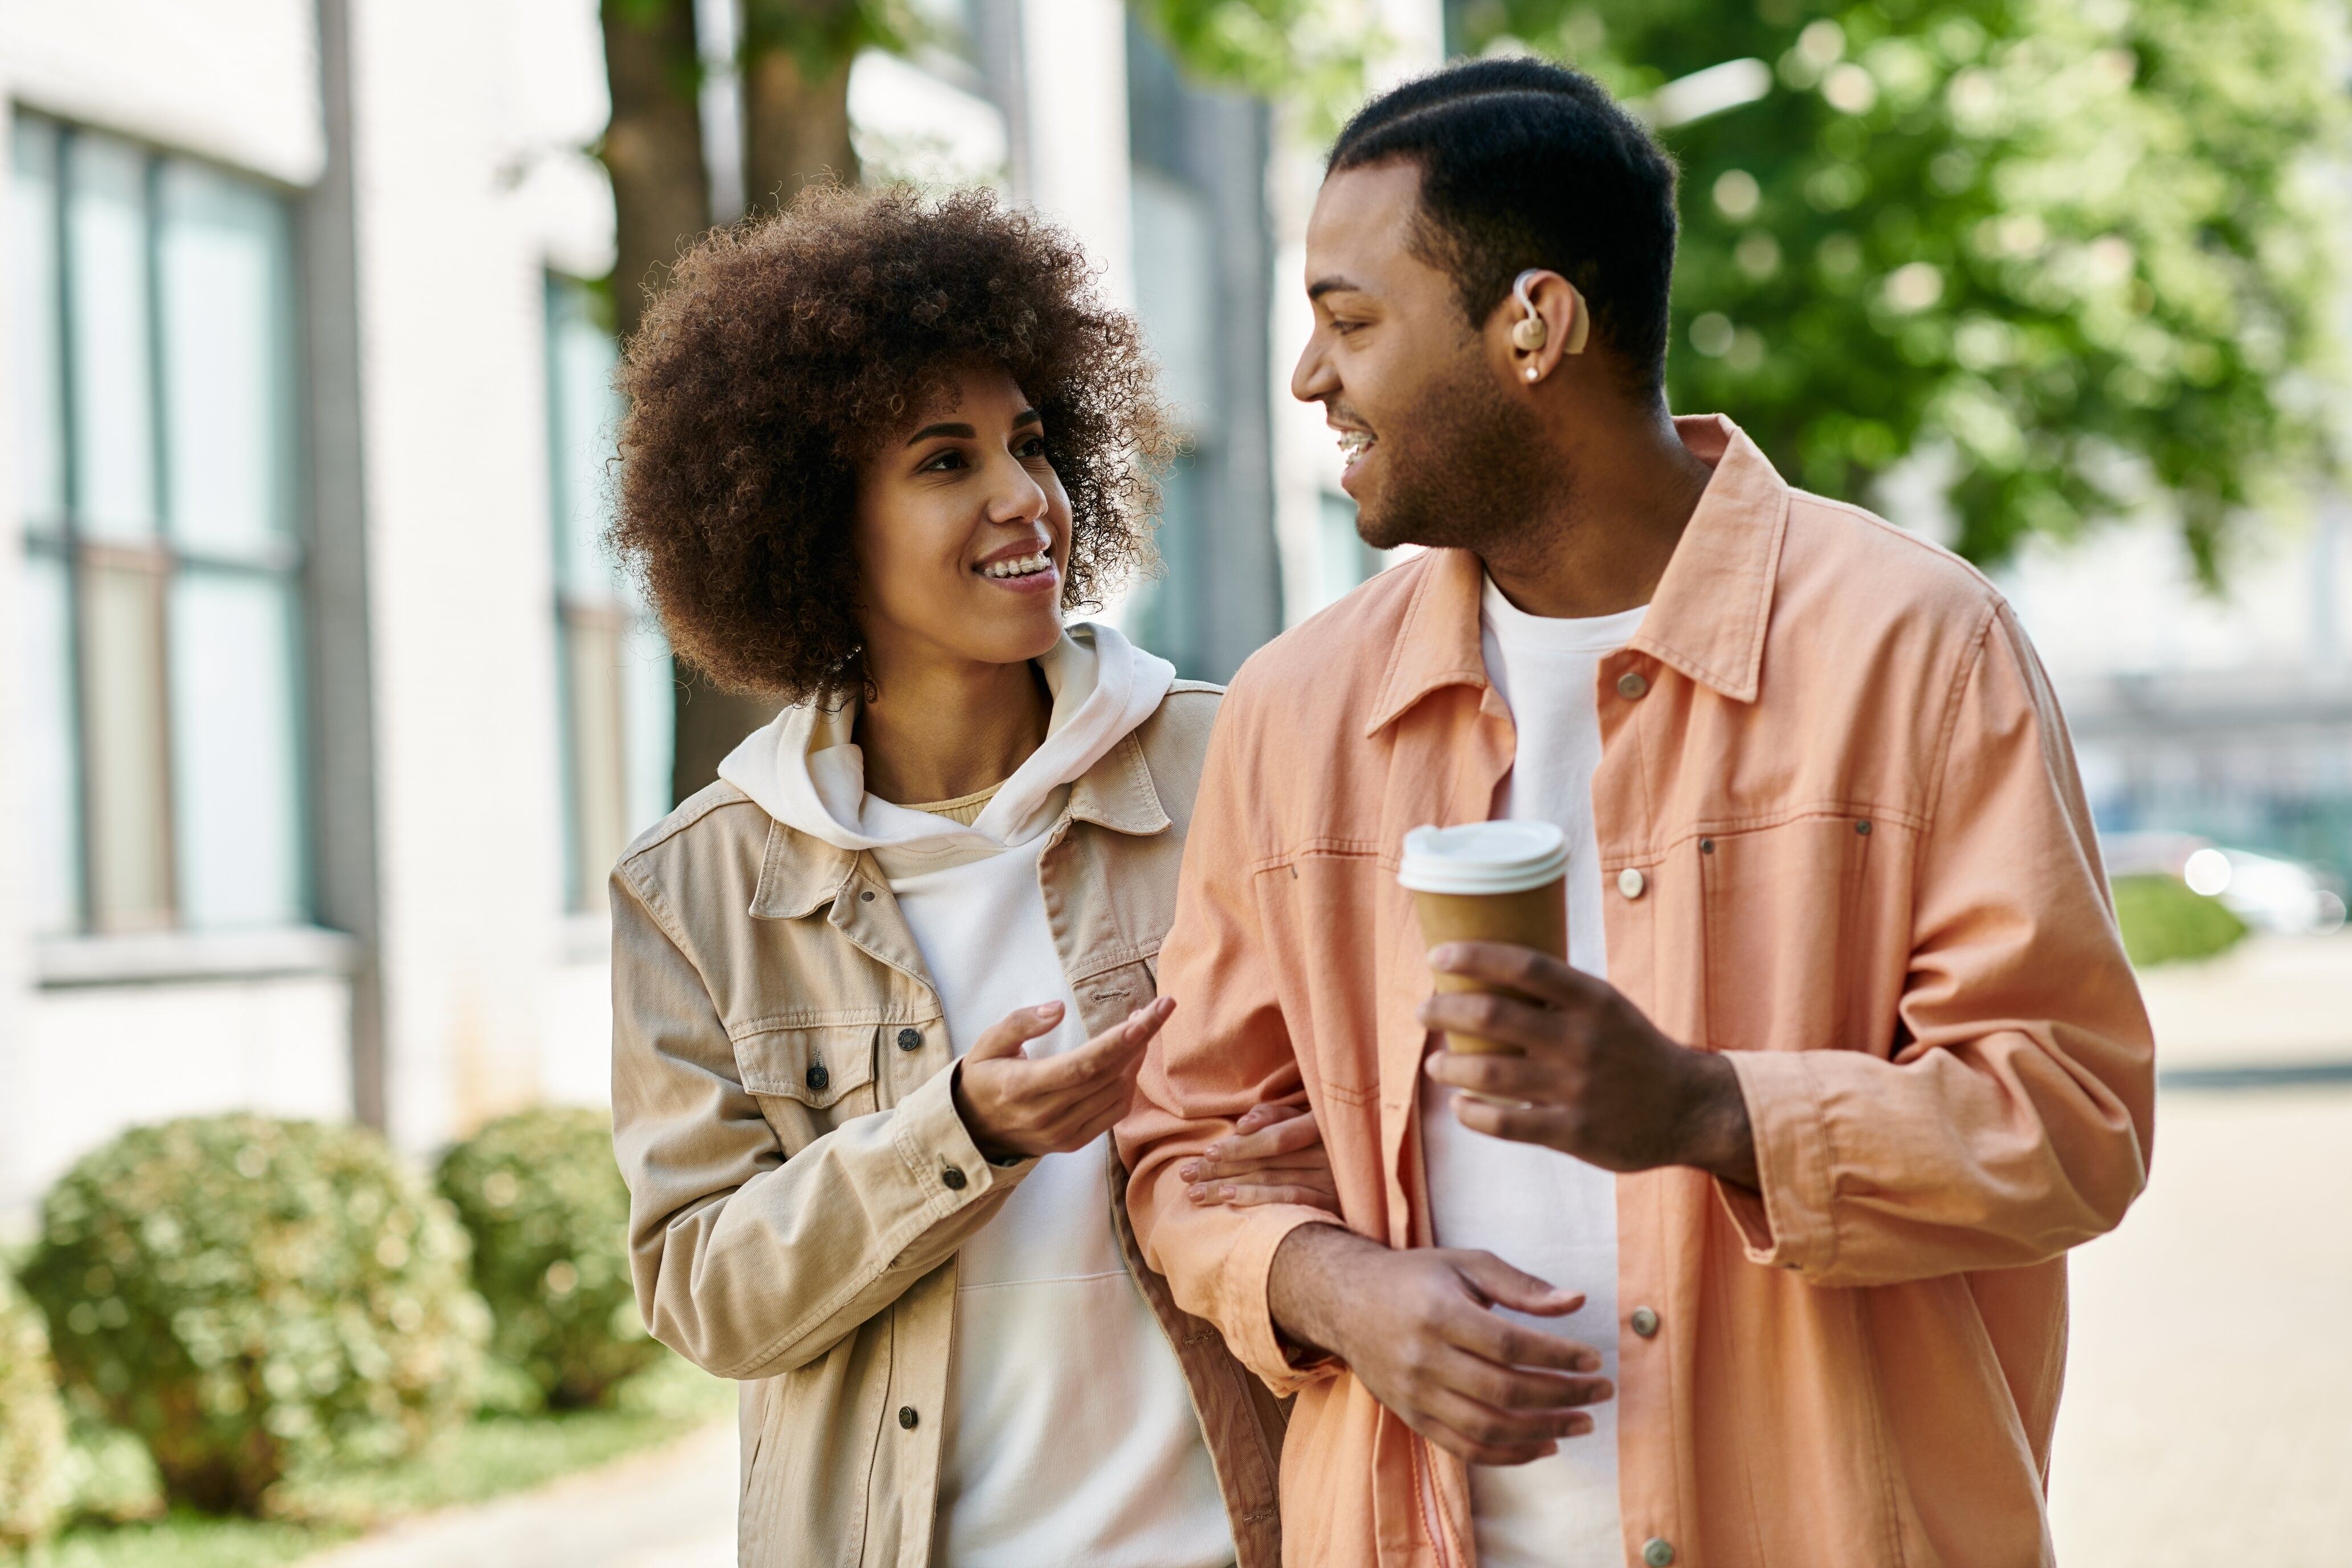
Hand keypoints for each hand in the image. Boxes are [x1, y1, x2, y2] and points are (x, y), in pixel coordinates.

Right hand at [952, 997, 1170, 1161]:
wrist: (974, 1131)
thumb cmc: (983, 1078)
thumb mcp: (987, 1043)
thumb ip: (1020, 1023)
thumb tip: (1058, 1008)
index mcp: (1022, 1087)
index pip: (1082, 1065)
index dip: (1119, 1041)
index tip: (1149, 1014)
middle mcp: (1046, 1115)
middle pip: (1107, 1076)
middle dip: (1140, 1039)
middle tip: (1160, 1008)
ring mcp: (1062, 1134)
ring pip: (1116, 1093)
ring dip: (1136, 1058)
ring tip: (1143, 1025)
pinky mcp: (1074, 1143)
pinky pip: (1114, 1112)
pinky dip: (1129, 1083)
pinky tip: (1131, 1057)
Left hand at [1178, 1103, 1339, 1211]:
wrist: (1373, 1178)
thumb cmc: (1328, 1144)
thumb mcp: (1307, 1119)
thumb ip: (1277, 1116)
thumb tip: (1243, 1126)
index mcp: (1320, 1124)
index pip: (1275, 1134)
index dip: (1240, 1144)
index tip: (1208, 1151)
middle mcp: (1326, 1150)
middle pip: (1264, 1158)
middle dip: (1221, 1165)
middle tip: (1187, 1174)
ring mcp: (1330, 1178)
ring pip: (1270, 1179)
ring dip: (1228, 1184)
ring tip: (1195, 1192)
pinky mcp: (1332, 1202)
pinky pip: (1289, 1199)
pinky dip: (1257, 1198)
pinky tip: (1229, 1199)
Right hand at [1265, 1225, 1612, 1465]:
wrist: (1346, 1303)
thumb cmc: (1415, 1279)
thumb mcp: (1465, 1264)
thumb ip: (1520, 1285)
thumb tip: (1574, 1301)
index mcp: (1439, 1313)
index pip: (1510, 1346)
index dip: (1557, 1357)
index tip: (1594, 1360)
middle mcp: (1424, 1359)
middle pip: (1504, 1392)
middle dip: (1561, 1397)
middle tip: (1600, 1393)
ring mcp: (1416, 1395)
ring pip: (1488, 1428)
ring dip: (1543, 1431)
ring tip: (1580, 1424)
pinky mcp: (1413, 1418)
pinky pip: (1466, 1449)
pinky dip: (1509, 1455)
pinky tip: (1544, 1445)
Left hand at [1419, 942, 1756, 1185]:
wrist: (1689, 1108)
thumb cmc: (1631, 1048)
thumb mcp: (1606, 1006)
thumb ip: (1556, 992)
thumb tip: (1485, 968)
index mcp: (1592, 999)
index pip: (1524, 965)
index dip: (1474, 956)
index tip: (1436, 956)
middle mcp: (1583, 1039)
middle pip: (1493, 1016)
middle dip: (1445, 1011)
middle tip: (1424, 1012)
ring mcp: (1578, 1088)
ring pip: (1490, 1073)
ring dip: (1449, 1067)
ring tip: (1435, 1065)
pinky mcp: (1574, 1132)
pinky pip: (1506, 1123)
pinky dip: (1472, 1115)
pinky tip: (1460, 1107)